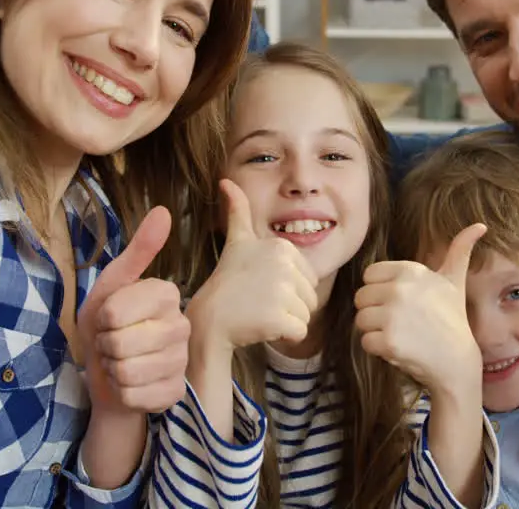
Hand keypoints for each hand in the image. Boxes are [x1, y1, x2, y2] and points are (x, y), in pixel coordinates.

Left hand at [79, 206, 189, 412]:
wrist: (109, 375)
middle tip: (112, 344)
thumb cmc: (107, 327)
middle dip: (105, 347)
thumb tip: (164, 210)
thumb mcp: (111, 287)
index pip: (114, 312)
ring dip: (112, 371)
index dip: (100, 320)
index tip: (107, 320)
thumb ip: (138, 251)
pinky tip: (129, 386)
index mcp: (166, 294)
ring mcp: (181, 361)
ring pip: (127, 372)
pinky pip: (134, 396)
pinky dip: (121, 394)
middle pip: (119, 343)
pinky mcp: (176, 392)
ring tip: (119, 363)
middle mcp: (182, 325)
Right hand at [186, 180, 318, 353]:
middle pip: (309, 296)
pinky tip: (262, 327)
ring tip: (259, 313)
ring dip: (286, 321)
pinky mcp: (279, 319)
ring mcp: (282, 292)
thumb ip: (238, 210)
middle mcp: (284, 265)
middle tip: (259, 301)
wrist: (209, 319)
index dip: (287, 288)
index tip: (261, 286)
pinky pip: (300, 332)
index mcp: (281, 247)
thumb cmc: (228, 282)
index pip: (307, 277)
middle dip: (288, 306)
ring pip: (305, 315)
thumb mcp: (238, 242)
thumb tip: (226, 180)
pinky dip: (285, 336)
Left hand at [354, 224, 485, 397]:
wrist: (457, 361)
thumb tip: (480, 225)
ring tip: (401, 334)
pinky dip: (378, 349)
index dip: (381, 291)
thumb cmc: (452, 318)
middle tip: (401, 322)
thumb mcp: (455, 280)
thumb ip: (459, 250)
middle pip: (361, 298)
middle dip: (376, 311)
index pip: (369, 275)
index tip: (402, 302)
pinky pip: (364, 341)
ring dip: (376, 331)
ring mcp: (393, 315)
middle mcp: (400, 289)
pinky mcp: (388, 341)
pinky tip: (399, 349)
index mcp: (410, 271)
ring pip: (360, 320)